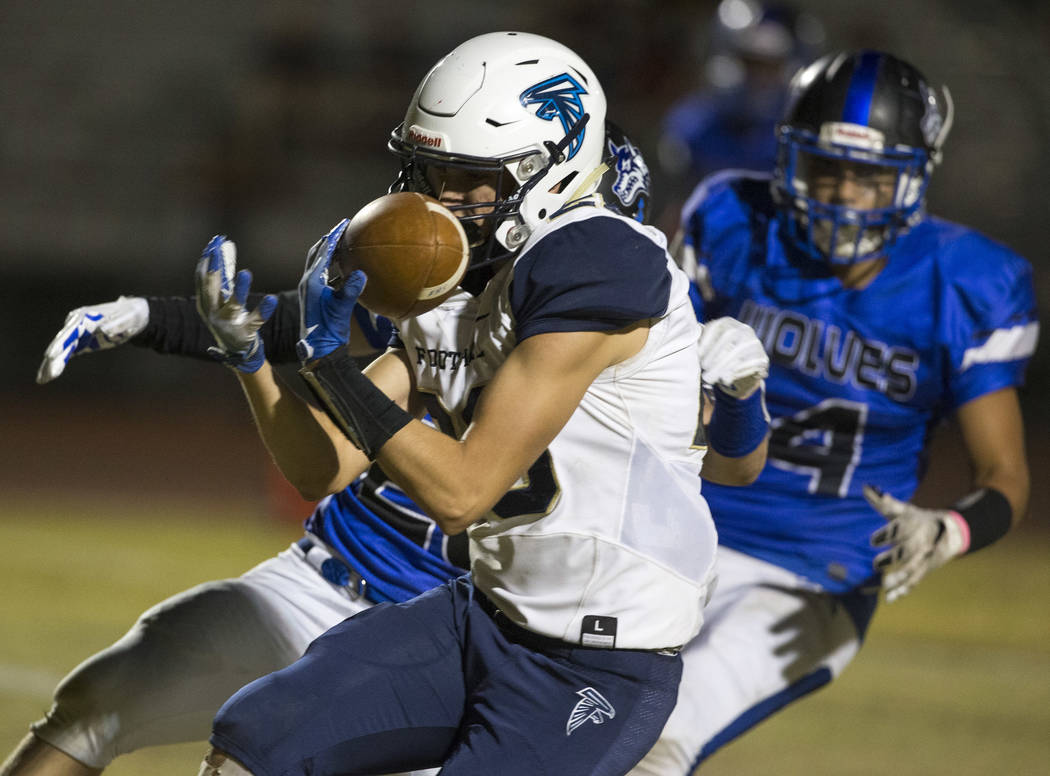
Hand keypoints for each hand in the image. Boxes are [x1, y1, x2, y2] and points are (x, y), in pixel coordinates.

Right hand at [36, 296, 149, 383]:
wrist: (133, 315)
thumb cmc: (130, 315)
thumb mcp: (129, 318)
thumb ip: (118, 324)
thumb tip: (106, 330)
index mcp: (86, 316)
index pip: (71, 331)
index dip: (61, 343)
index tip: (51, 355)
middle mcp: (77, 324)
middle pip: (62, 342)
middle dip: (54, 358)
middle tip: (48, 375)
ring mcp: (77, 333)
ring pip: (61, 350)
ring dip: (52, 364)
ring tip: (43, 379)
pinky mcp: (81, 342)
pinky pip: (66, 354)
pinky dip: (58, 364)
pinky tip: (48, 376)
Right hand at [195, 235, 276, 372]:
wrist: (236, 352)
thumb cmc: (229, 319)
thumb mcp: (221, 301)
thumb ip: (221, 281)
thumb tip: (221, 254)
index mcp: (205, 304)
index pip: (201, 279)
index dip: (206, 262)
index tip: (212, 245)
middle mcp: (213, 313)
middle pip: (211, 289)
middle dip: (213, 270)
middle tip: (216, 251)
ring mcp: (228, 324)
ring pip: (233, 304)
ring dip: (239, 289)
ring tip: (246, 273)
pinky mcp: (245, 332)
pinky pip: (256, 320)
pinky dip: (264, 310)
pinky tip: (272, 299)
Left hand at [296, 218, 365, 362]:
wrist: (319, 349)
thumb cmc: (329, 331)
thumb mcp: (342, 309)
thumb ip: (350, 290)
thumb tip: (361, 274)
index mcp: (312, 281)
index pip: (323, 252)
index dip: (334, 236)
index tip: (344, 224)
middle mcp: (308, 282)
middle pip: (317, 253)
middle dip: (329, 240)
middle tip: (341, 229)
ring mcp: (309, 290)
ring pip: (318, 263)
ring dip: (328, 252)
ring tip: (342, 244)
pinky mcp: (313, 297)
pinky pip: (322, 274)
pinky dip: (331, 266)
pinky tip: (342, 268)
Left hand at [697, 317, 768, 398]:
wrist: (741, 372)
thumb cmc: (717, 358)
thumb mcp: (708, 350)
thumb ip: (700, 346)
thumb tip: (688, 345)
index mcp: (728, 323)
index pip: (716, 327)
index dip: (706, 341)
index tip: (698, 356)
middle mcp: (744, 329)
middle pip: (729, 337)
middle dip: (714, 355)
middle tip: (704, 370)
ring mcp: (754, 343)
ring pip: (738, 351)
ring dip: (722, 367)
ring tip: (710, 379)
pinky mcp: (762, 358)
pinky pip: (749, 364)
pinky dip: (735, 372)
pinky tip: (725, 380)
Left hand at [865, 485, 967, 601]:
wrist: (951, 531)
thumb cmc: (920, 519)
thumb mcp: (905, 510)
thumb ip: (884, 502)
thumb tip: (866, 487)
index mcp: (912, 525)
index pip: (898, 530)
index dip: (885, 536)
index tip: (873, 541)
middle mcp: (918, 541)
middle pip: (905, 551)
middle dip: (892, 557)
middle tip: (876, 564)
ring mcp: (923, 558)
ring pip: (911, 569)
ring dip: (898, 577)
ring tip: (884, 584)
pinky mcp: (926, 569)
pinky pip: (914, 582)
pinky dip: (902, 591)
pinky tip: (889, 598)